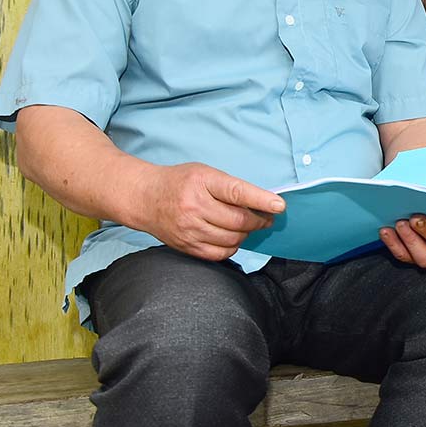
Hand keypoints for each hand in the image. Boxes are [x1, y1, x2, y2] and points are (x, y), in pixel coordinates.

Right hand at [136, 162, 285, 260]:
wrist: (145, 198)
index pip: (237, 192)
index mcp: (202, 182)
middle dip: (259, 220)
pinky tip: (233, 237)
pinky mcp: (187, 246)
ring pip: (232, 239)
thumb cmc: (180, 182)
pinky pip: (220, 253)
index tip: (280, 205)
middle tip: (266, 217)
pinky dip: (233, 246)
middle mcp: (194, 207)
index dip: (262, 200)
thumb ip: (231, 187)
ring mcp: (189, 229)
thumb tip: (263, 203)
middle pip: (238, 221)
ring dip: (247, 234)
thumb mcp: (205, 173)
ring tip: (248, 226)